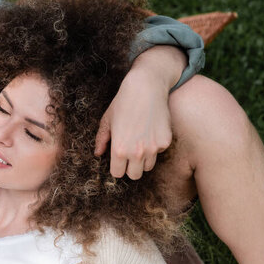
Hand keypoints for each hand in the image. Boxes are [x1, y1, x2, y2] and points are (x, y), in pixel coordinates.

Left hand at [94, 45, 184, 178]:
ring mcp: (153, 148)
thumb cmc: (123, 103)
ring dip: (143, 159)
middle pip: (134, 175)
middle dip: (130, 167)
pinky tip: (150, 130)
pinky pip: (158, 152)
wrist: (145, 88)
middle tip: (128, 154)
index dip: (117, 167)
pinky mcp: (165, 142)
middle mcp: (136, 152)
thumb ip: (101, 140)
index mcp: (119, 150)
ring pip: (148, 166)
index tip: (118, 159)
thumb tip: (97, 154)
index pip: (117, 173)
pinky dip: (155, 146)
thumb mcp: (107, 120)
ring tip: (139, 141)